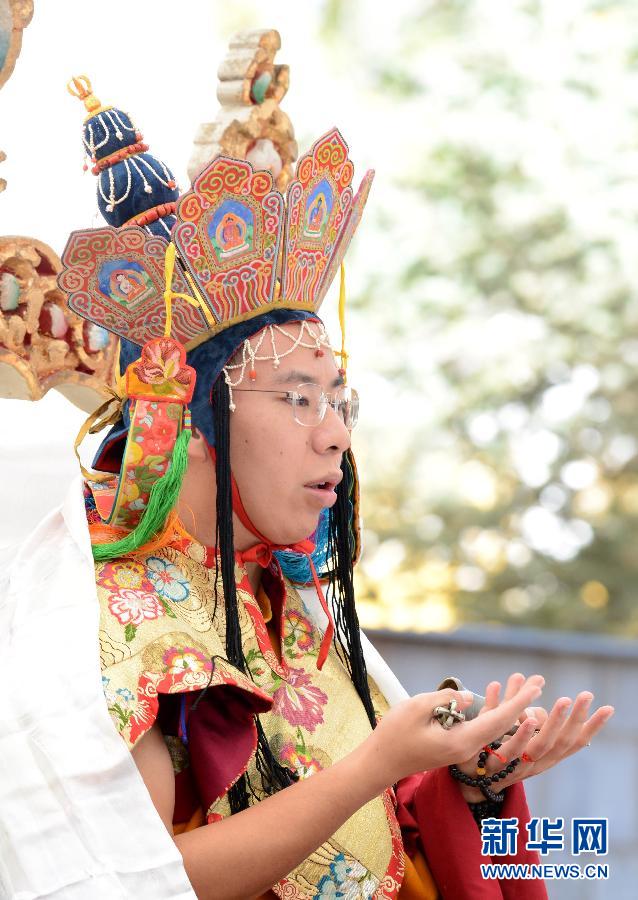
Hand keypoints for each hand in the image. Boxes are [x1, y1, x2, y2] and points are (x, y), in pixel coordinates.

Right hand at [360, 673, 543, 789]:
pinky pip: (481, 730)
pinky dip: (494, 714)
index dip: (519, 701)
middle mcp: (468, 749)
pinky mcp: (455, 747)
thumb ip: (447, 701)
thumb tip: (470, 698)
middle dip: (521, 702)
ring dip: (510, 707)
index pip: (498, 720)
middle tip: (539, 681)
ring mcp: (462, 750)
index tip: (536, 686)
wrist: (380, 763)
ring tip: (523, 686)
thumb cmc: (394, 734)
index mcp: (462, 742)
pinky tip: (497, 701)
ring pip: (493, 728)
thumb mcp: (417, 708)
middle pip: (502, 725)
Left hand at [454, 673, 613, 800]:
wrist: (470, 779)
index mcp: (545, 754)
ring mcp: (516, 764)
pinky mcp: (493, 763)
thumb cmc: (496, 748)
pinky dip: (515, 729)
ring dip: (547, 722)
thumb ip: (520, 701)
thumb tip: (535, 678)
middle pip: (559, 742)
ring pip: (536, 747)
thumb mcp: (512, 724)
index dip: (591, 726)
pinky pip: (505, 746)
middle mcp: (536, 762)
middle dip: (573, 718)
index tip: (608, 708)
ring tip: (561, 701)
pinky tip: (520, 711)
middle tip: (584, 695)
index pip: (573, 741)